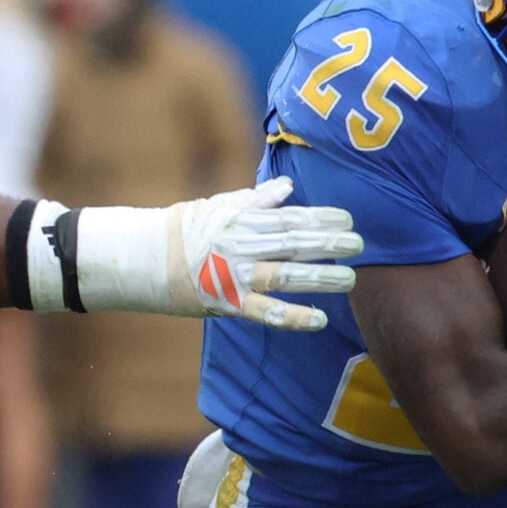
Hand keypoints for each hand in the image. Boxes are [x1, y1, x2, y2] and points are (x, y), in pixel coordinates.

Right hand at [70, 178, 362, 330]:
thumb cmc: (184, 229)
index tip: (348, 219)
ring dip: (320, 278)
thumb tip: (287, 188)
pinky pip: (266, 312)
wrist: (146, 258)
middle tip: (360, 245)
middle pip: (294, 243)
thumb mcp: (220, 206)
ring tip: (350, 280)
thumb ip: (257, 199)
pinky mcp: (229, 303)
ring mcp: (237, 275)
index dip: (321, 218)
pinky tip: (319, 319)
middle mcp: (244, 246)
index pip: (291, 217)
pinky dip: (294, 317)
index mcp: (244, 220)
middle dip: (329, 245)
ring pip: (286, 276)